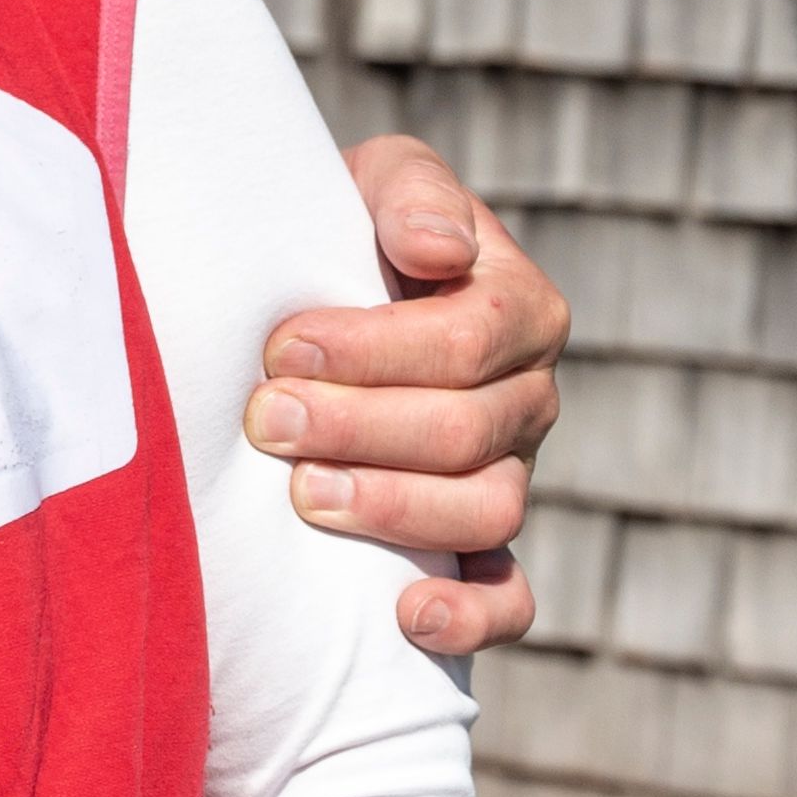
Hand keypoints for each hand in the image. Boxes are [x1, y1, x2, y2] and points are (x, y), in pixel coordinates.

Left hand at [256, 134, 565, 659]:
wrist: (316, 293)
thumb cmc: (344, 229)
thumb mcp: (377, 180)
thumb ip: (411, 194)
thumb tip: (437, 248)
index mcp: (519, 308)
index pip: (468, 340)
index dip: (374, 349)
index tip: (282, 346)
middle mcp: (527, 396)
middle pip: (468, 431)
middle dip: (358, 427)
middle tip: (269, 420)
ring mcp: (510, 475)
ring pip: (489, 511)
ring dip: (394, 509)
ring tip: (303, 497)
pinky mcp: (481, 546)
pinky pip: (510, 599)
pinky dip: (470, 616)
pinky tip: (405, 614)